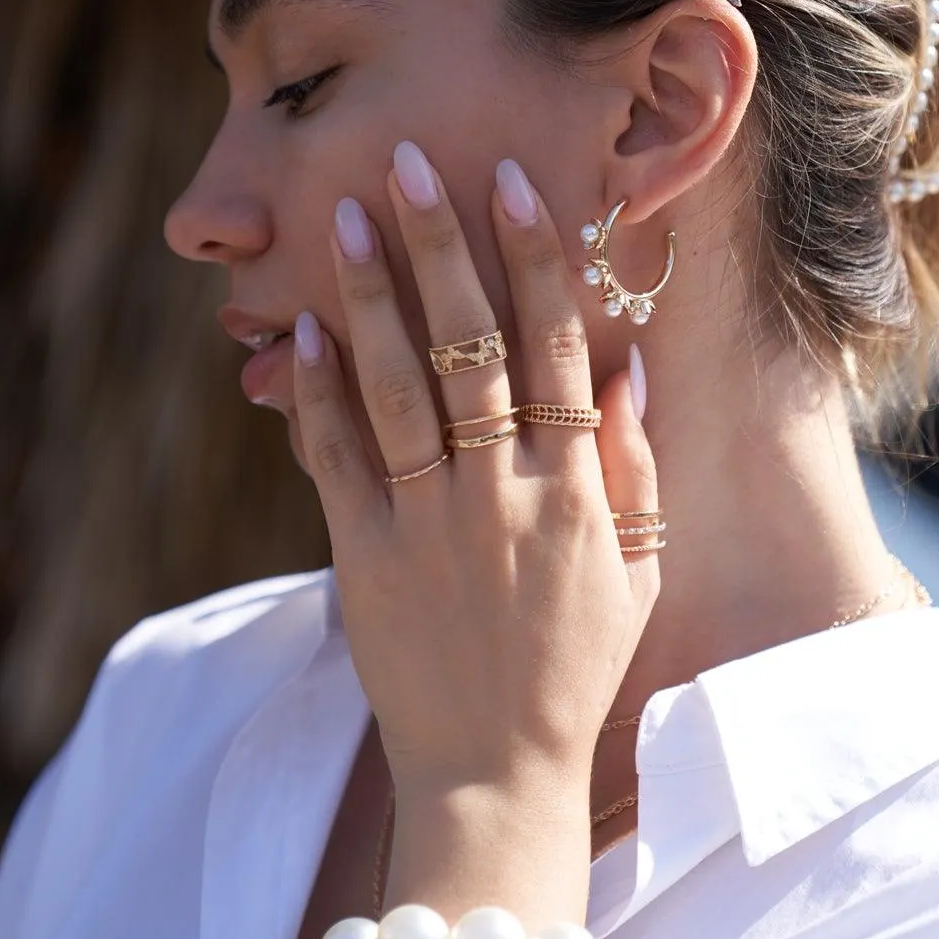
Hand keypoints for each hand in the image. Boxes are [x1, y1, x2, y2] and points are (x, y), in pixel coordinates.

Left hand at [290, 143, 660, 801]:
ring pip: (396, 386)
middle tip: (406, 163)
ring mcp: (427, 523)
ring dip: (369, 294)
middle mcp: (499, 493)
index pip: (555, 349)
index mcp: (571, 491)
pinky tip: (302, 331)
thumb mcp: (636, 572)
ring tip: (342, 218)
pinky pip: (336, 458)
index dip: (533, 260)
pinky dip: (316, 393)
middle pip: (468, 345)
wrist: (495, 774)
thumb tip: (628, 364)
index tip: (512, 184)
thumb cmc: (574, 669)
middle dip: (438, 245)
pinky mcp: (363, 557)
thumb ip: (634, 467)